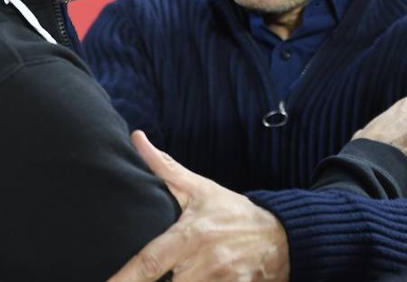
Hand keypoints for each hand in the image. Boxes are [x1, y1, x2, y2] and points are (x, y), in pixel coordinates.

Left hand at [107, 131, 288, 281]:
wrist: (282, 237)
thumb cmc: (233, 213)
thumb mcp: (200, 189)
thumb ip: (165, 169)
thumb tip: (137, 139)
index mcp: (190, 237)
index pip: (149, 262)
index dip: (124, 278)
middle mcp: (204, 264)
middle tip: (139, 276)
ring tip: (178, 269)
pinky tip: (196, 276)